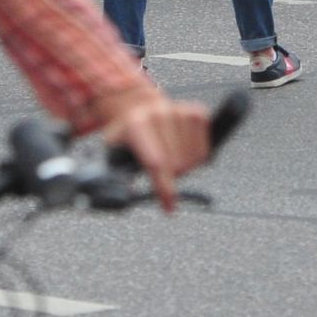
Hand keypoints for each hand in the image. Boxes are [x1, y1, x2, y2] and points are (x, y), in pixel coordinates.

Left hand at [99, 91, 210, 214]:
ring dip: (184, 168)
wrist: (138, 108)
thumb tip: (122, 196)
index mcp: (136, 124)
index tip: (170, 207)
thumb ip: (115, 174)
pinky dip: (196, 158)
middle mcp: (160, 114)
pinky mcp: (197, 112)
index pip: (156, 163)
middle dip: (171, 178)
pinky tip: (182, 151)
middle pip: (177, 165)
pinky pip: (204, 150)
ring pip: (193, 159)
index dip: (164, 188)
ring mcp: (180, 111)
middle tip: (160, 174)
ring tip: (169, 159)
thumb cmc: (127, 136)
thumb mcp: (112, 152)